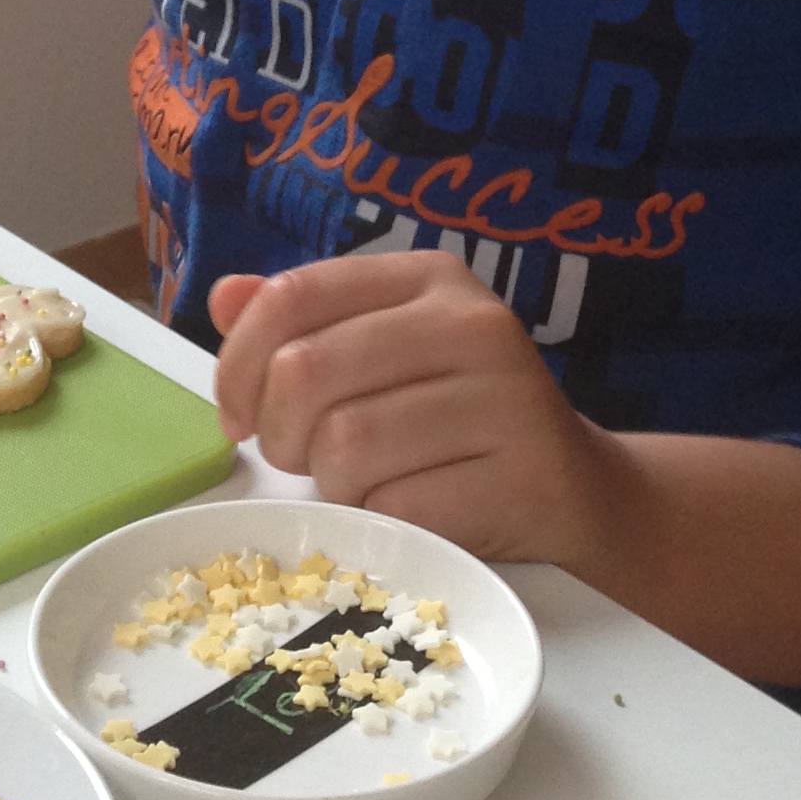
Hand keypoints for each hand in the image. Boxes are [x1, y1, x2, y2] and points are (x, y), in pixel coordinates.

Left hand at [208, 252, 618, 576]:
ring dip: (331, 484)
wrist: (577, 489)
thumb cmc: (456, 421)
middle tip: (299, 459)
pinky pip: (396, 507)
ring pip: (344, 445)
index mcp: (428, 277)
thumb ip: (304, 324)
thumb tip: (223, 296)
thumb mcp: (383, 353)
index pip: (292, 295)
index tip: (238, 415)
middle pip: (306, 372)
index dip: (238, 362)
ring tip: (363, 484)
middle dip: (279, 433)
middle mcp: (471, 322)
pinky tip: (408, 513)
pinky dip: (381, 522)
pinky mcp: (519, 476)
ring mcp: (503, 397)